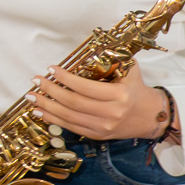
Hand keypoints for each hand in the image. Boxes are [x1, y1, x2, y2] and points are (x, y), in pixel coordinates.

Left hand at [26, 64, 167, 141]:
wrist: (152, 117)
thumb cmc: (137, 90)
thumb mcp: (130, 71)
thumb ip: (112, 60)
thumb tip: (91, 49)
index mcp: (119, 96)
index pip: (86, 88)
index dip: (65, 79)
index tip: (51, 69)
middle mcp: (111, 114)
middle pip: (73, 103)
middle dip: (51, 92)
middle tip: (36, 81)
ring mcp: (103, 127)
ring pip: (69, 118)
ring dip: (47, 107)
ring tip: (32, 98)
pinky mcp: (98, 136)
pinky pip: (71, 128)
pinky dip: (54, 120)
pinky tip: (41, 112)